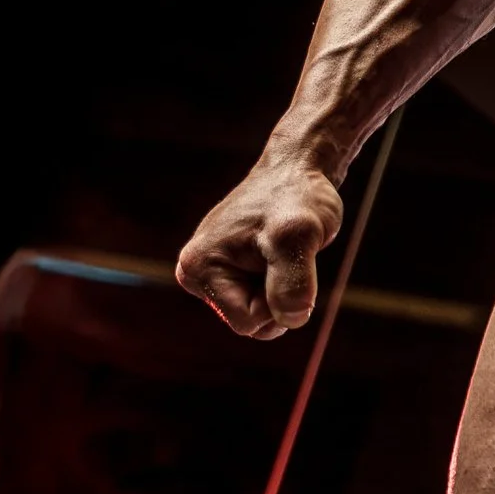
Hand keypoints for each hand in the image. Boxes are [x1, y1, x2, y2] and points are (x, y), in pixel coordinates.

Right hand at [176, 155, 344, 338]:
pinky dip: (281, 281)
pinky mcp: (231, 271)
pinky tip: (277, 252)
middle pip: (251, 324)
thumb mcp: (299, 237)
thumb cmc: (297, 197)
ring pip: (261, 314)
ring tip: (282, 251)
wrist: (299, 169)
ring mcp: (213, 273)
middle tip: (284, 254)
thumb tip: (290, 318)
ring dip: (282, 289)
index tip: (283, 259)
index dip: (277, 301)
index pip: (247, 323)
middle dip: (277, 297)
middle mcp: (196, 273)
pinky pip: (265, 300)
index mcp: (198, 268)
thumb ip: (293, 282)